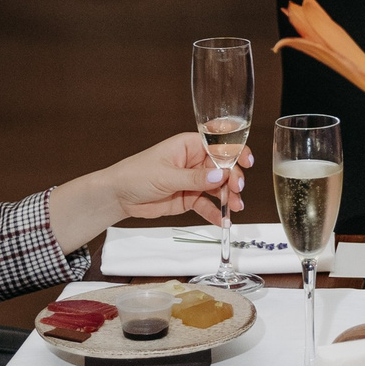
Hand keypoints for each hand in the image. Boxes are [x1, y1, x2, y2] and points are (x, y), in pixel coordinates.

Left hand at [102, 131, 249, 225]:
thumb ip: (194, 177)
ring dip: (228, 198)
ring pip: (218, 188)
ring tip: (234, 208)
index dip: (235, 152)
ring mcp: (194, 181)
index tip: (246, 162)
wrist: (118, 196)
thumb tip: (220, 174)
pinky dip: (216, 213)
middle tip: (236, 190)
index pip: (218, 145)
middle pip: (223, 168)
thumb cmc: (135, 174)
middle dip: (233, 179)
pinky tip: (223, 220)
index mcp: (189, 146)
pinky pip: (207, 205)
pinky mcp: (189, 198)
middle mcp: (195, 162)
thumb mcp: (166, 175)